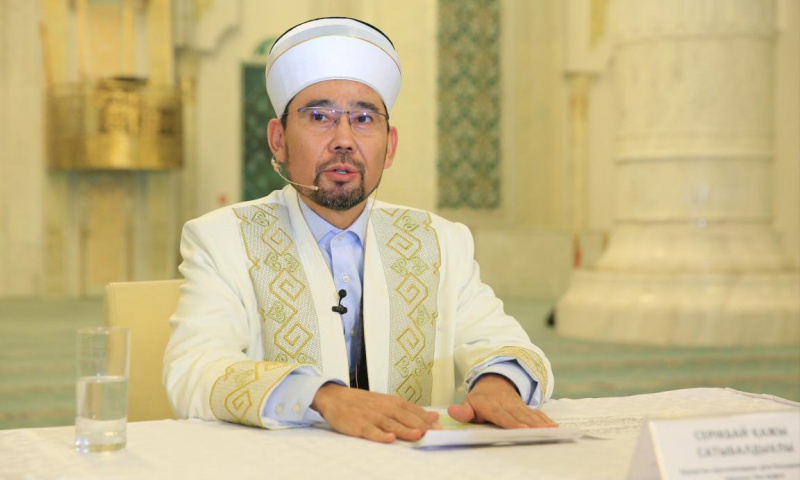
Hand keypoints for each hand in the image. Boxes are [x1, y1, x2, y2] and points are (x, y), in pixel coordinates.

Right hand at [311, 383, 440, 442]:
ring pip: (391, 424)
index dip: (426, 419)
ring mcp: (372, 417)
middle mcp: (384, 408)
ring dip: (405, 430)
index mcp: (392, 402)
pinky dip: (380, 435)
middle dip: (421, 425)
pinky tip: (389, 439)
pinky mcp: (359, 425)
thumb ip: (410, 410)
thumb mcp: (387, 402)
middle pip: (405, 418)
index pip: (413, 410)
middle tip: (434, 433)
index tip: (439, 428)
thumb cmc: (364, 403)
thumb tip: (434, 416)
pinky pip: (371, 431)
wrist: (336, 398)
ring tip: (417, 435)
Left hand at [447, 374, 556, 428]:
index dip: (512, 422)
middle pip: (520, 416)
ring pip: (531, 415)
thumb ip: (463, 411)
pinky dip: (546, 420)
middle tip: (543, 432)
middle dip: (532, 424)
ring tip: (553, 430)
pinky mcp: (525, 407)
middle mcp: (507, 405)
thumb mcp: (468, 402)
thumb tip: (452, 412)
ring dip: (542, 423)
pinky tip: (555, 426)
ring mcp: (517, 405)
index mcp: (491, 405)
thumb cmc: (480, 398)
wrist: (493, 382)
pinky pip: (536, 413)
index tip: (522, 428)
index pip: (502, 415)